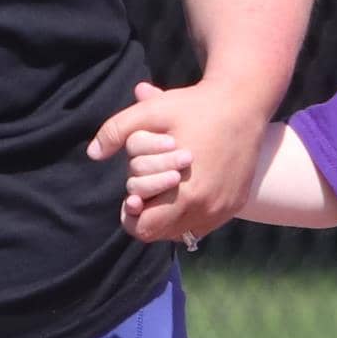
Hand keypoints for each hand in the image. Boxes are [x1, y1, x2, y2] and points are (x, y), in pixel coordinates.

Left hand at [88, 77, 265, 243]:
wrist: (244, 103)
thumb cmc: (196, 107)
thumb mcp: (152, 113)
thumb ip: (116, 131)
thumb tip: (93, 153)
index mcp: (187, 195)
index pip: (145, 230)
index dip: (132, 215)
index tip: (132, 196)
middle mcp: (208, 209)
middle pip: (162, 234)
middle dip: (149, 215)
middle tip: (147, 190)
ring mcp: (224, 209)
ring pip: (183, 232)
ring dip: (169, 217)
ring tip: (166, 190)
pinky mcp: (236, 204)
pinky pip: (205, 223)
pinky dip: (191, 213)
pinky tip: (186, 190)